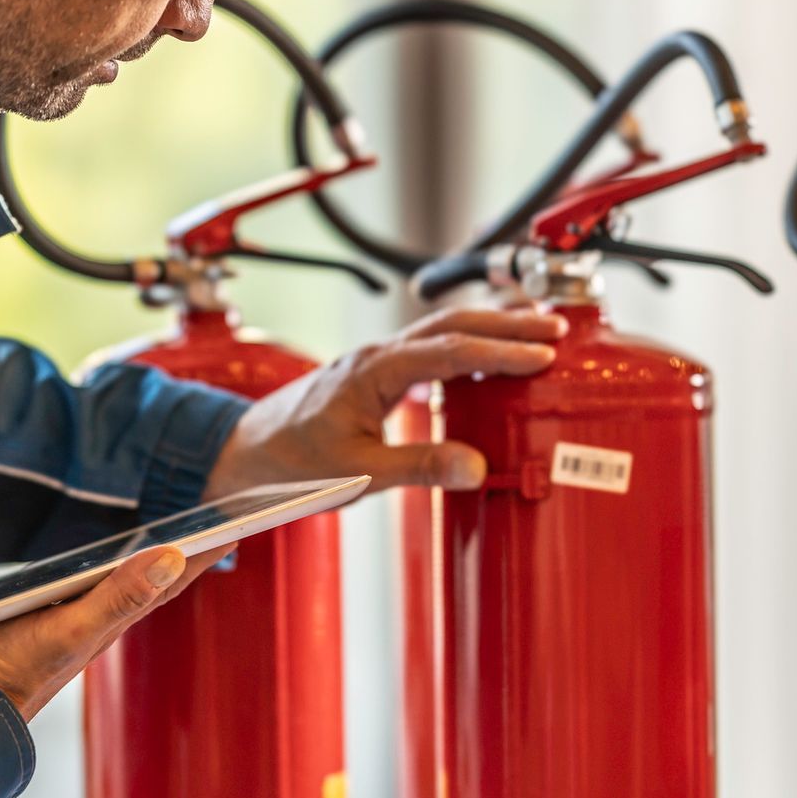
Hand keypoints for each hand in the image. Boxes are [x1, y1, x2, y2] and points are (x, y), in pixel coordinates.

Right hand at [0, 543, 230, 719]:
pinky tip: (109, 566)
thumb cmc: (16, 669)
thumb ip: (118, 596)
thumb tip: (174, 558)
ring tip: (180, 540)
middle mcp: (104, 620)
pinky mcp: (49, 622)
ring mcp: (78, 623)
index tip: (242, 524)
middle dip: (190, 554)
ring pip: (129, 585)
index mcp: (116, 618)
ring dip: (157, 562)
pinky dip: (115, 571)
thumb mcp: (69, 628)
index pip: (173, 578)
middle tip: (221, 524)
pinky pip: (97, 589)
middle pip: (158, 580)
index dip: (207, 552)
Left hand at [202, 307, 564, 498]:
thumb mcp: (357, 474)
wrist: (241, 455)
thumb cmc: (288, 463)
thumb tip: (475, 467)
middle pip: (452, 325)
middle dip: (506, 323)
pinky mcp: (373, 375)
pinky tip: (488, 356)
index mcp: (372, 372)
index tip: (541, 356)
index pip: (449, 351)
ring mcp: (374, 362)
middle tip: (555, 329)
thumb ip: (418, 467)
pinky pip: (429, 349)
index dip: (499, 352)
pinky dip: (466, 346)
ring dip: (489, 328)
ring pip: (441, 331)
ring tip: (536, 331)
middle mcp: (375, 357)